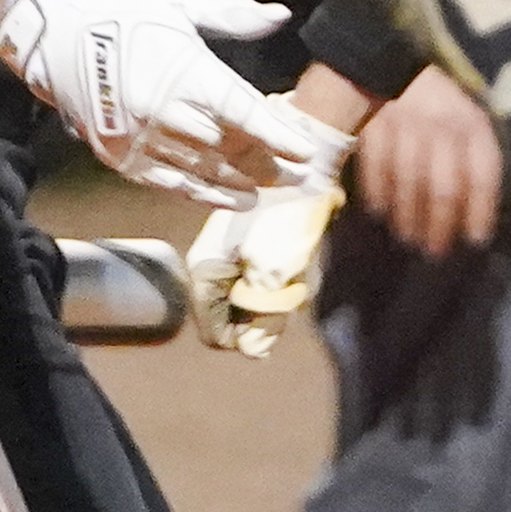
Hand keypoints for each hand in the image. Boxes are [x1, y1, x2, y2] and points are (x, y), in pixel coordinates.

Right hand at [0, 0, 347, 207]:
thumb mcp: (180, 2)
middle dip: (269, 164)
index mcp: (183, 70)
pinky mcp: (118, 153)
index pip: (243, 113)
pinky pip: (168, 183)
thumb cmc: (123, 8)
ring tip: (274, 191)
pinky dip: (203, 194)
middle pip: (229, 148)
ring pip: (203, 171)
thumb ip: (232, 16)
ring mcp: (138, 137)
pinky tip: (233, 199)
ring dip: (242, 183)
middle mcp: (162, 110)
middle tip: (303, 176)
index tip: (307, 152)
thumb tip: (279, 17)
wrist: (53, 30)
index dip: (278, 136)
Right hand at [186, 111, 355, 357]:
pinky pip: (262, 274)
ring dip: (278, 292)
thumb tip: (256, 351)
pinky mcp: (247, 239)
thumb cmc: (287, 215)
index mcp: (205, 271)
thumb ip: (264, 317)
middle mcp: (209, 262)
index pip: (216, 335)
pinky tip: (299, 257)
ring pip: (251, 295)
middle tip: (291, 288)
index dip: (246, 339)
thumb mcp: (277, 273)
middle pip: (233, 316)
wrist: (304, 160)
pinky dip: (283, 275)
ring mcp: (227, 249)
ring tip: (299, 268)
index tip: (276, 321)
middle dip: (265, 312)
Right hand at [354, 67, 505, 258]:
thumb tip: (479, 209)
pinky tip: (380, 212)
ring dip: (408, 217)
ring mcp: (406, 126)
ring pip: (409, 183)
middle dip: (440, 225)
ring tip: (408, 238)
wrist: (392, 61)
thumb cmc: (437, 104)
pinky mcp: (375, 127)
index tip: (475, 239)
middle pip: (443, 187)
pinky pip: (376, 169)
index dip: (480, 209)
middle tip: (435, 252)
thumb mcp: (466, 119)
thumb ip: (474, 157)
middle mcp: (442, 127)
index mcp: (472, 124)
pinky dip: (378, 194)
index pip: (482, 174)